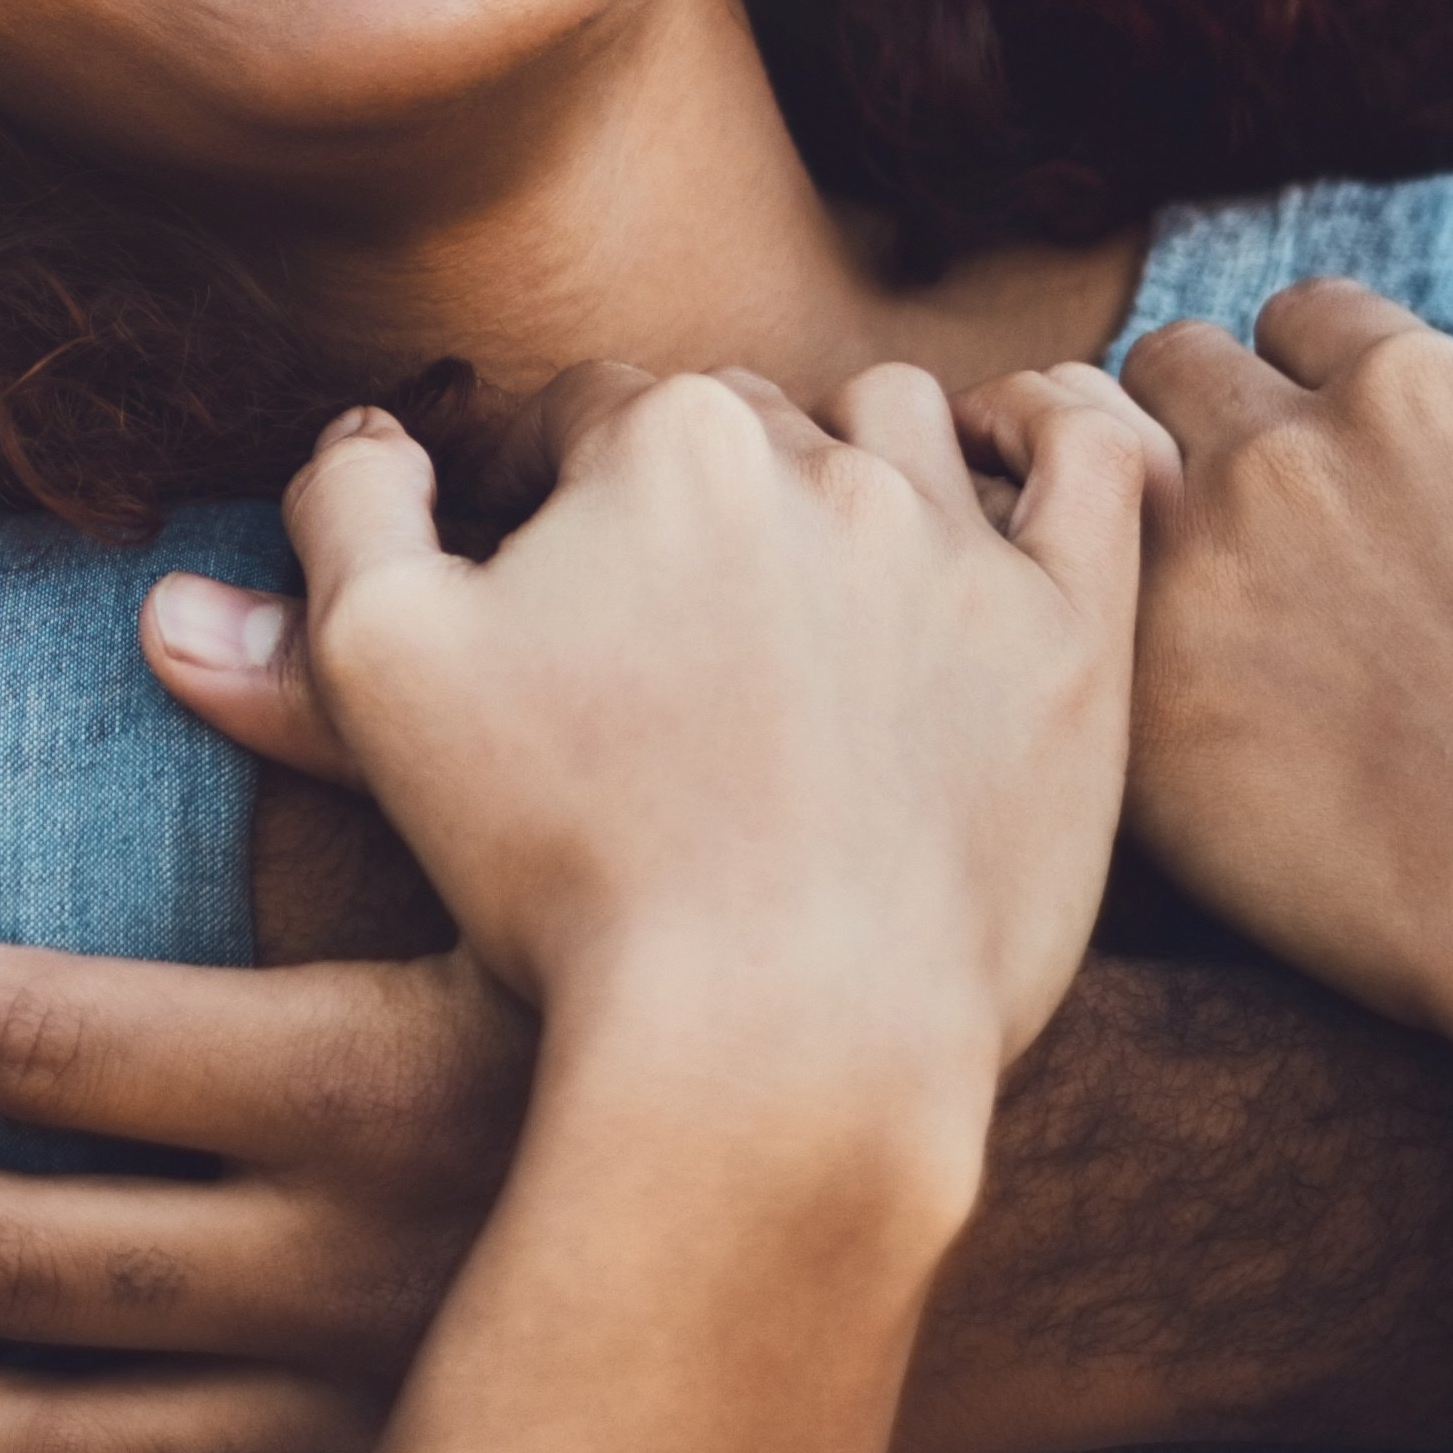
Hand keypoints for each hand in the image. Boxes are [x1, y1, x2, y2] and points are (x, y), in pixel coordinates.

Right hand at [278, 362, 1153, 1085]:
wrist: (776, 1040)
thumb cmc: (563, 865)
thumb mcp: (378, 674)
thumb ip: (349, 512)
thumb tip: (361, 428)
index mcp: (665, 444)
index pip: (586, 411)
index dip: (543, 486)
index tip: (535, 576)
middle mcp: (827, 463)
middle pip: (742, 420)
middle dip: (689, 490)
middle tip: (660, 612)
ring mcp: (966, 550)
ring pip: (903, 423)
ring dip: (849, 456)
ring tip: (814, 551)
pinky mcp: (1076, 643)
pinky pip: (1103, 467)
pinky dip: (1059, 431)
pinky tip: (1012, 459)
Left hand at [1123, 214, 1452, 1072]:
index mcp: (1422, 389)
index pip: (1308, 315)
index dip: (1325, 382)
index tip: (1350, 464)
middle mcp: (1289, 454)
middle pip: (1177, 369)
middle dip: (1208, 422)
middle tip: (1253, 531)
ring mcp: (1198, 575)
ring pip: (1096, 475)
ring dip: (1130, 507)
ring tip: (1187, 598)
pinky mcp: (1136, 703)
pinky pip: (1068, 613)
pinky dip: (1091, 630)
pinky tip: (1138, 692)